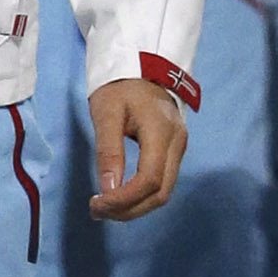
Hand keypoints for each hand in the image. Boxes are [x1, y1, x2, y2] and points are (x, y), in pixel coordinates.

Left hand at [84, 76, 186, 220]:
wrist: (143, 65)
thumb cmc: (121, 86)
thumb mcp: (107, 112)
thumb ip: (109, 151)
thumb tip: (109, 191)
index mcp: (161, 131)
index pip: (149, 180)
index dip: (124, 200)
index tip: (97, 204)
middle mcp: (177, 144)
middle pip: (160, 193)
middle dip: (129, 209)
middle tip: (97, 211)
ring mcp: (179, 148)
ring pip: (163, 192)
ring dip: (135, 206)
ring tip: (105, 207)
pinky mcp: (175, 151)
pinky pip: (162, 182)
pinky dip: (141, 196)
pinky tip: (121, 195)